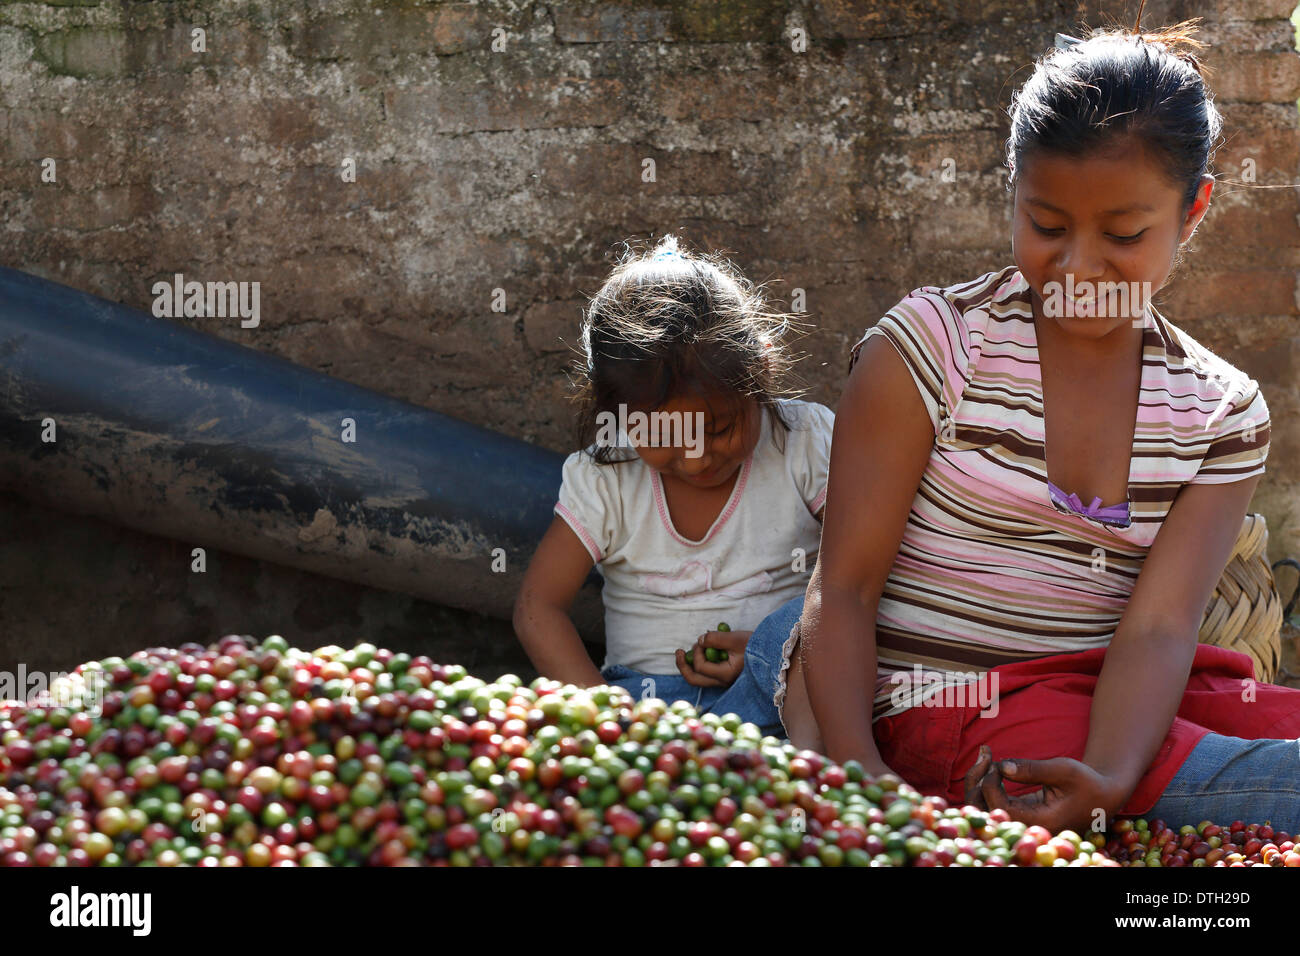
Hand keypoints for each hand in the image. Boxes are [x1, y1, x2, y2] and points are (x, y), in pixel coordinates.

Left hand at [675, 629, 751, 686]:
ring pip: (699, 678)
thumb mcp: (734, 638)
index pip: (701, 667)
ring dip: (691, 664)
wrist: (770, 651)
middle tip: (678, 651)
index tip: (703, 639)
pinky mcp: (724, 675)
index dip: (697, 652)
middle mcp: (723, 681)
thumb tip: (700, 640)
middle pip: (694, 680)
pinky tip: (704, 649)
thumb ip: (715, 639)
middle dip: (683, 665)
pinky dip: (701, 662)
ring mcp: (723, 680)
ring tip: (688, 650)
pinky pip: (707, 672)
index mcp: (726, 675)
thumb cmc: (755, 644)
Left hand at [962, 745, 1127, 831]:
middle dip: (977, 782)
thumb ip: (1033, 769)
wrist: (1101, 795)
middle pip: (983, 814)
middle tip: (985, 753)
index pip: (1000, 810)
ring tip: (986, 754)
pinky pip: (991, 802)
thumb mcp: (1064, 770)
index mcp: (1040, 823)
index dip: (991, 785)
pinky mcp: (1016, 813)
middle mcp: (1025, 827)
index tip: (998, 763)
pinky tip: (990, 762)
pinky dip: (986, 782)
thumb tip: (1002, 766)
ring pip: (982, 808)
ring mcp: (1019, 822)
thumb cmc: (1087, 782)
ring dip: (978, 781)